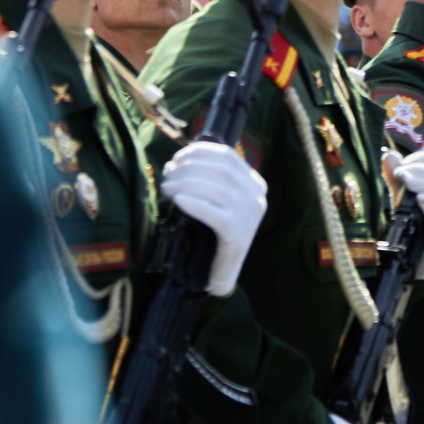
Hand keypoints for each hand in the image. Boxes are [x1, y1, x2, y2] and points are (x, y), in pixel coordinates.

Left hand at [160, 142, 268, 297]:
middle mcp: (257, 197)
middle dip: (188, 168)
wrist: (222, 271)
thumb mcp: (220, 199)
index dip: (199, 152)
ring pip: (215, 190)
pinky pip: (213, 213)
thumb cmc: (215, 232)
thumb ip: (210, 178)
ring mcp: (249, 217)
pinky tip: (178, 201)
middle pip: (219, 171)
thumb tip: (179, 161)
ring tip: (166, 188)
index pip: (227, 156)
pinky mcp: (237, 235)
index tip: (177, 157)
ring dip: (185, 184)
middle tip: (167, 175)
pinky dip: (194, 204)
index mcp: (255, 184)